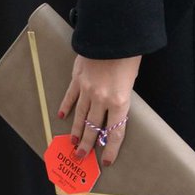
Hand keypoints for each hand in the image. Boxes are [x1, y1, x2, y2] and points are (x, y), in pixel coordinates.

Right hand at [58, 51, 141, 166]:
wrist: (114, 33)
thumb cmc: (128, 55)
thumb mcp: (131, 80)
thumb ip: (121, 96)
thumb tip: (115, 108)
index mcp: (119, 101)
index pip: (115, 132)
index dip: (111, 149)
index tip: (107, 161)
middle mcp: (102, 99)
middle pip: (94, 128)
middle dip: (89, 144)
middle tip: (82, 156)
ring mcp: (87, 89)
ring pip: (80, 116)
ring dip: (77, 131)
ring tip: (73, 143)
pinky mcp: (78, 78)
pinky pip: (71, 97)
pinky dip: (66, 107)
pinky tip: (63, 116)